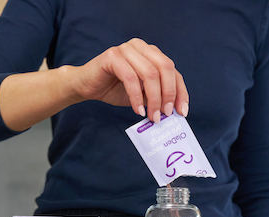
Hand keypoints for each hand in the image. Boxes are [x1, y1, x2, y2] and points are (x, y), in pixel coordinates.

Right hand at [69, 38, 188, 121]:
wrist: (87, 87)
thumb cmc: (115, 89)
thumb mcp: (142, 94)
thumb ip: (157, 96)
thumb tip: (174, 111)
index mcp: (152, 53)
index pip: (173, 71)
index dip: (180, 92)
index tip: (182, 112)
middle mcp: (141, 47)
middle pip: (165, 68)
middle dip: (168, 94)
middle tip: (165, 114)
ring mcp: (127, 49)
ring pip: (150, 73)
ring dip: (153, 98)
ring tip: (151, 116)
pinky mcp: (112, 56)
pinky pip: (131, 78)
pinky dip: (136, 96)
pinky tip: (137, 110)